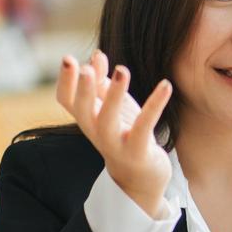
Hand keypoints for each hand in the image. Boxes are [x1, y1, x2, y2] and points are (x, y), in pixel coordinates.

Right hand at [55, 50, 173, 216]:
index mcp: (86, 118)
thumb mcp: (111, 106)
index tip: (68, 59)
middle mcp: (96, 132)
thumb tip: (96, 54)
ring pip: (108, 120)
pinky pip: (144, 126)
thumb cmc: (123, 134)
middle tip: (86, 68)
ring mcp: (115, 143)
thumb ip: (101, 81)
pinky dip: (155, 104)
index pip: (66, 100)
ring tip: (122, 70)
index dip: (65, 81)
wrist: (139, 177)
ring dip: (114, 95)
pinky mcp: (138, 151)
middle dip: (83, 89)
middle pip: (82, 110)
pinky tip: (166, 85)